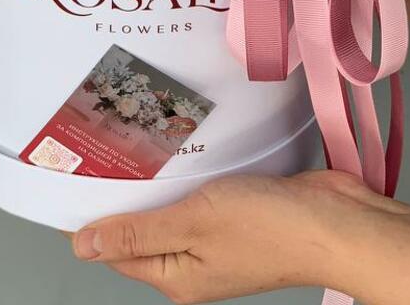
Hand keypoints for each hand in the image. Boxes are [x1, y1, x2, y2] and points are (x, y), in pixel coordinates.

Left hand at [71, 170, 409, 304]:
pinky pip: (200, 193)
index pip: (116, 246)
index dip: (92, 214)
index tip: (73, 172)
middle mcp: (192, 261)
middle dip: (124, 191)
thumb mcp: (191, 224)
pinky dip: (188, 172)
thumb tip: (80, 248)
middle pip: (142, 226)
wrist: (336, 220)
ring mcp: (218, 237)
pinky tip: (181, 142)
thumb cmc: (265, 225)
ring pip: (172, 205)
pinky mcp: (240, 212)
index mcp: (174, 275)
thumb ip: (136, 233)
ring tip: (133, 134)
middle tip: (102, 141)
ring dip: (157, 177)